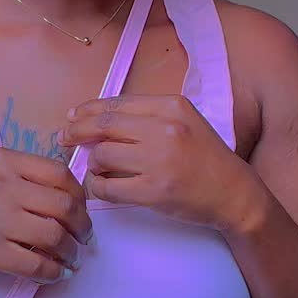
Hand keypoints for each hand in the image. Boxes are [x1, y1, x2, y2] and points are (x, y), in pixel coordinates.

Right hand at [0, 147, 92, 284]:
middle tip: (84, 238)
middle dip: (82, 226)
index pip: (60, 174)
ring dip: (71, 252)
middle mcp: (3, 186)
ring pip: (56, 236)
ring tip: (72, 259)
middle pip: (64, 205)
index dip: (80, 196)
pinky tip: (57, 273)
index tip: (81, 210)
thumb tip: (74, 199)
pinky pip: (37, 264)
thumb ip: (26, 176)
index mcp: (6, 161)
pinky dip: (54, 272)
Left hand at [58, 94, 255, 231]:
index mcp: (171, 106)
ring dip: (92, 164)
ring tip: (96, 169)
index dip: (87, 111)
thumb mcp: (184, 122)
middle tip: (64, 139)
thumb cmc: (205, 158)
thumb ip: (146, 117)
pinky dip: (98, 187)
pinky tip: (101, 186)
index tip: (71, 118)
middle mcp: (165, 129)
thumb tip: (96, 119)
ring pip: (102, 156)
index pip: (116, 104)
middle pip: (103, 126)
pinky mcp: (154, 191)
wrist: (234, 193)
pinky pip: (108, 187)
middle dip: (77, 132)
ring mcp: (159, 161)